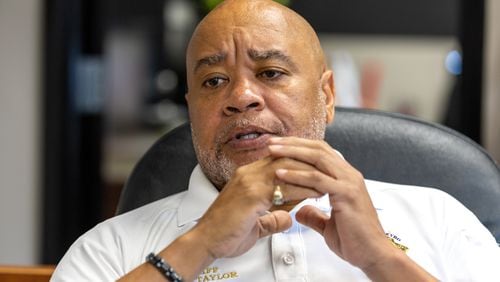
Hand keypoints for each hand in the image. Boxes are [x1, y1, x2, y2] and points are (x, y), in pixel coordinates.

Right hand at [189, 156, 322, 258]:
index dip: (300, 163)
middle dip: (308, 163)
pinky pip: (284, 187)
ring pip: (287, 168)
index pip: (279, 160)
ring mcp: (249, 182)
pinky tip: (316, 194)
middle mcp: (248, 174)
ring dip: (309, 174)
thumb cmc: (225, 233)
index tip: (318, 169)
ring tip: (327, 182)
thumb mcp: (254, 224)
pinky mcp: (252, 194)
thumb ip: (271, 218)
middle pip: (285, 157)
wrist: (205, 242)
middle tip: (328, 171)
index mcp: (247, 176)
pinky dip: (302, 189)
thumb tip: (286, 218)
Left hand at [267, 137, 393, 268]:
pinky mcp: (346, 194)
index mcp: (346, 178)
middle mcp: (349, 175)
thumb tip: (301, 211)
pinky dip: (297, 175)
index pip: (321, 152)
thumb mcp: (328, 224)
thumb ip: (315, 215)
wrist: (373, 256)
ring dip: (292, 152)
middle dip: (292, 143)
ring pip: (318, 158)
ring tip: (272, 151)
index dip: (299, 146)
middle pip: (318, 149)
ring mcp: (349, 182)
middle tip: (271, 142)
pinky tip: (281, 174)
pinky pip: (318, 179)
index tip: (278, 146)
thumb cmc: (355, 241)